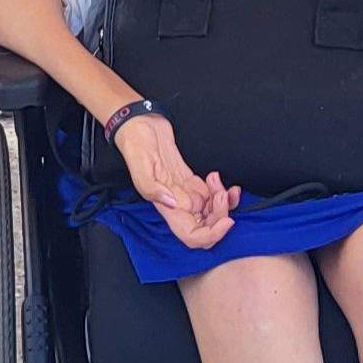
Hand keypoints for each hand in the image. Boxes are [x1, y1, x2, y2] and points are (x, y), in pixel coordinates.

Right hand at [108, 111, 237, 248]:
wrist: (140, 126)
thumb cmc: (136, 145)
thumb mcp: (139, 166)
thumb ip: (152, 188)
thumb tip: (171, 203)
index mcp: (166, 207)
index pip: (192, 236)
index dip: (211, 235)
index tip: (226, 220)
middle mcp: (179, 204)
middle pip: (208, 226)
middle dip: (222, 214)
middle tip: (223, 193)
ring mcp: (187, 193)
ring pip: (213, 211)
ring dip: (224, 201)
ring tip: (217, 180)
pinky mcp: (193, 182)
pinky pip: (213, 195)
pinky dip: (222, 190)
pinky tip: (216, 177)